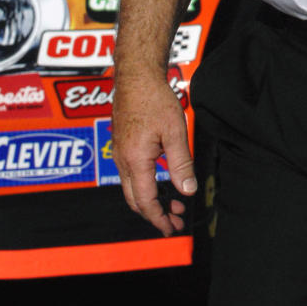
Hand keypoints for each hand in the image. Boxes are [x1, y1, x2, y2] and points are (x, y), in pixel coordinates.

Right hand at [112, 73, 196, 235]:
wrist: (136, 76)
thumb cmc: (154, 99)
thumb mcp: (175, 132)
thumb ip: (181, 164)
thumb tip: (187, 191)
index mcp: (135, 161)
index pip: (146, 201)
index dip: (159, 218)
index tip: (171, 228)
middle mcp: (122, 161)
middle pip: (135, 200)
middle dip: (155, 214)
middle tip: (174, 220)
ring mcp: (119, 153)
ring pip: (132, 188)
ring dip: (151, 199)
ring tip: (173, 202)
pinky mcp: (121, 145)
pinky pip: (130, 174)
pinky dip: (145, 185)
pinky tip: (161, 180)